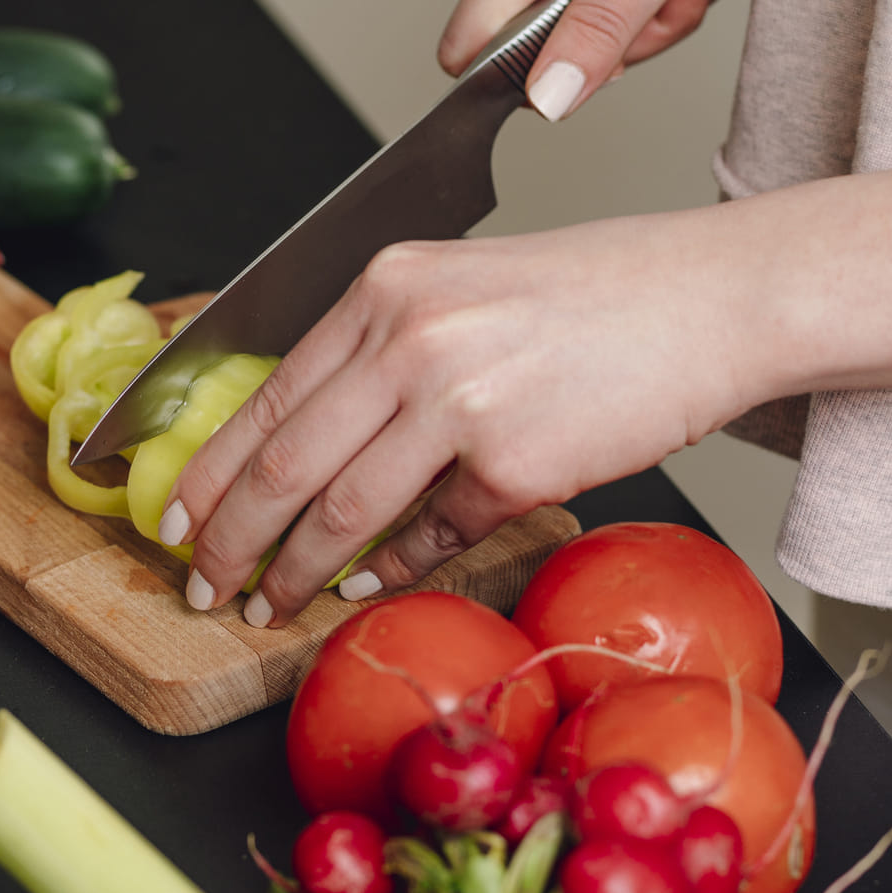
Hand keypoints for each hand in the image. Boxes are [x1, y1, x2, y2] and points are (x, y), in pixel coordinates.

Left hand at [159, 212, 756, 626]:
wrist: (712, 299)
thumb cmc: (600, 295)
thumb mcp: (464, 291)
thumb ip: (384, 353)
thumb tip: (309, 446)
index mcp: (386, 286)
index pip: (265, 396)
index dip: (211, 473)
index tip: (180, 521)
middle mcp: (410, 336)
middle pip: (281, 465)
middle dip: (232, 542)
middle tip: (204, 585)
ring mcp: (460, 402)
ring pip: (339, 513)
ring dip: (296, 575)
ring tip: (272, 606)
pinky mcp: (515, 465)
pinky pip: (431, 537)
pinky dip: (394, 570)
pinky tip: (370, 587)